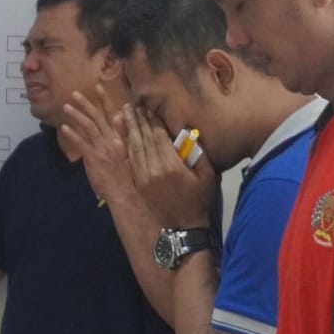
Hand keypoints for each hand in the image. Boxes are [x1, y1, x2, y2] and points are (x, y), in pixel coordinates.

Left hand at [59, 86, 134, 204]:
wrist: (126, 192)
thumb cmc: (128, 175)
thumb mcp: (130, 151)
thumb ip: (123, 133)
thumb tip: (119, 116)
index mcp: (121, 136)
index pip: (112, 113)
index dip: (104, 99)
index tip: (97, 86)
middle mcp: (112, 138)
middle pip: (98, 116)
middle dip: (86, 103)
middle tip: (74, 93)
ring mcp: (102, 147)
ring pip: (88, 126)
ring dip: (76, 115)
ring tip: (66, 107)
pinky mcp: (93, 157)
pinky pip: (81, 143)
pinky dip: (72, 134)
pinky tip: (64, 128)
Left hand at [124, 104, 217, 228]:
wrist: (182, 228)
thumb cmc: (199, 201)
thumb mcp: (208, 176)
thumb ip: (199, 154)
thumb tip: (189, 134)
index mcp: (171, 166)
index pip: (159, 136)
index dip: (153, 120)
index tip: (149, 106)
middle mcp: (153, 169)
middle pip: (143, 139)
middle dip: (138, 120)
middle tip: (132, 104)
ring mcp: (143, 177)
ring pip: (134, 148)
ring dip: (130, 129)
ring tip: (125, 114)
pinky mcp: (139, 184)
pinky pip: (131, 160)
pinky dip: (128, 146)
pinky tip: (126, 136)